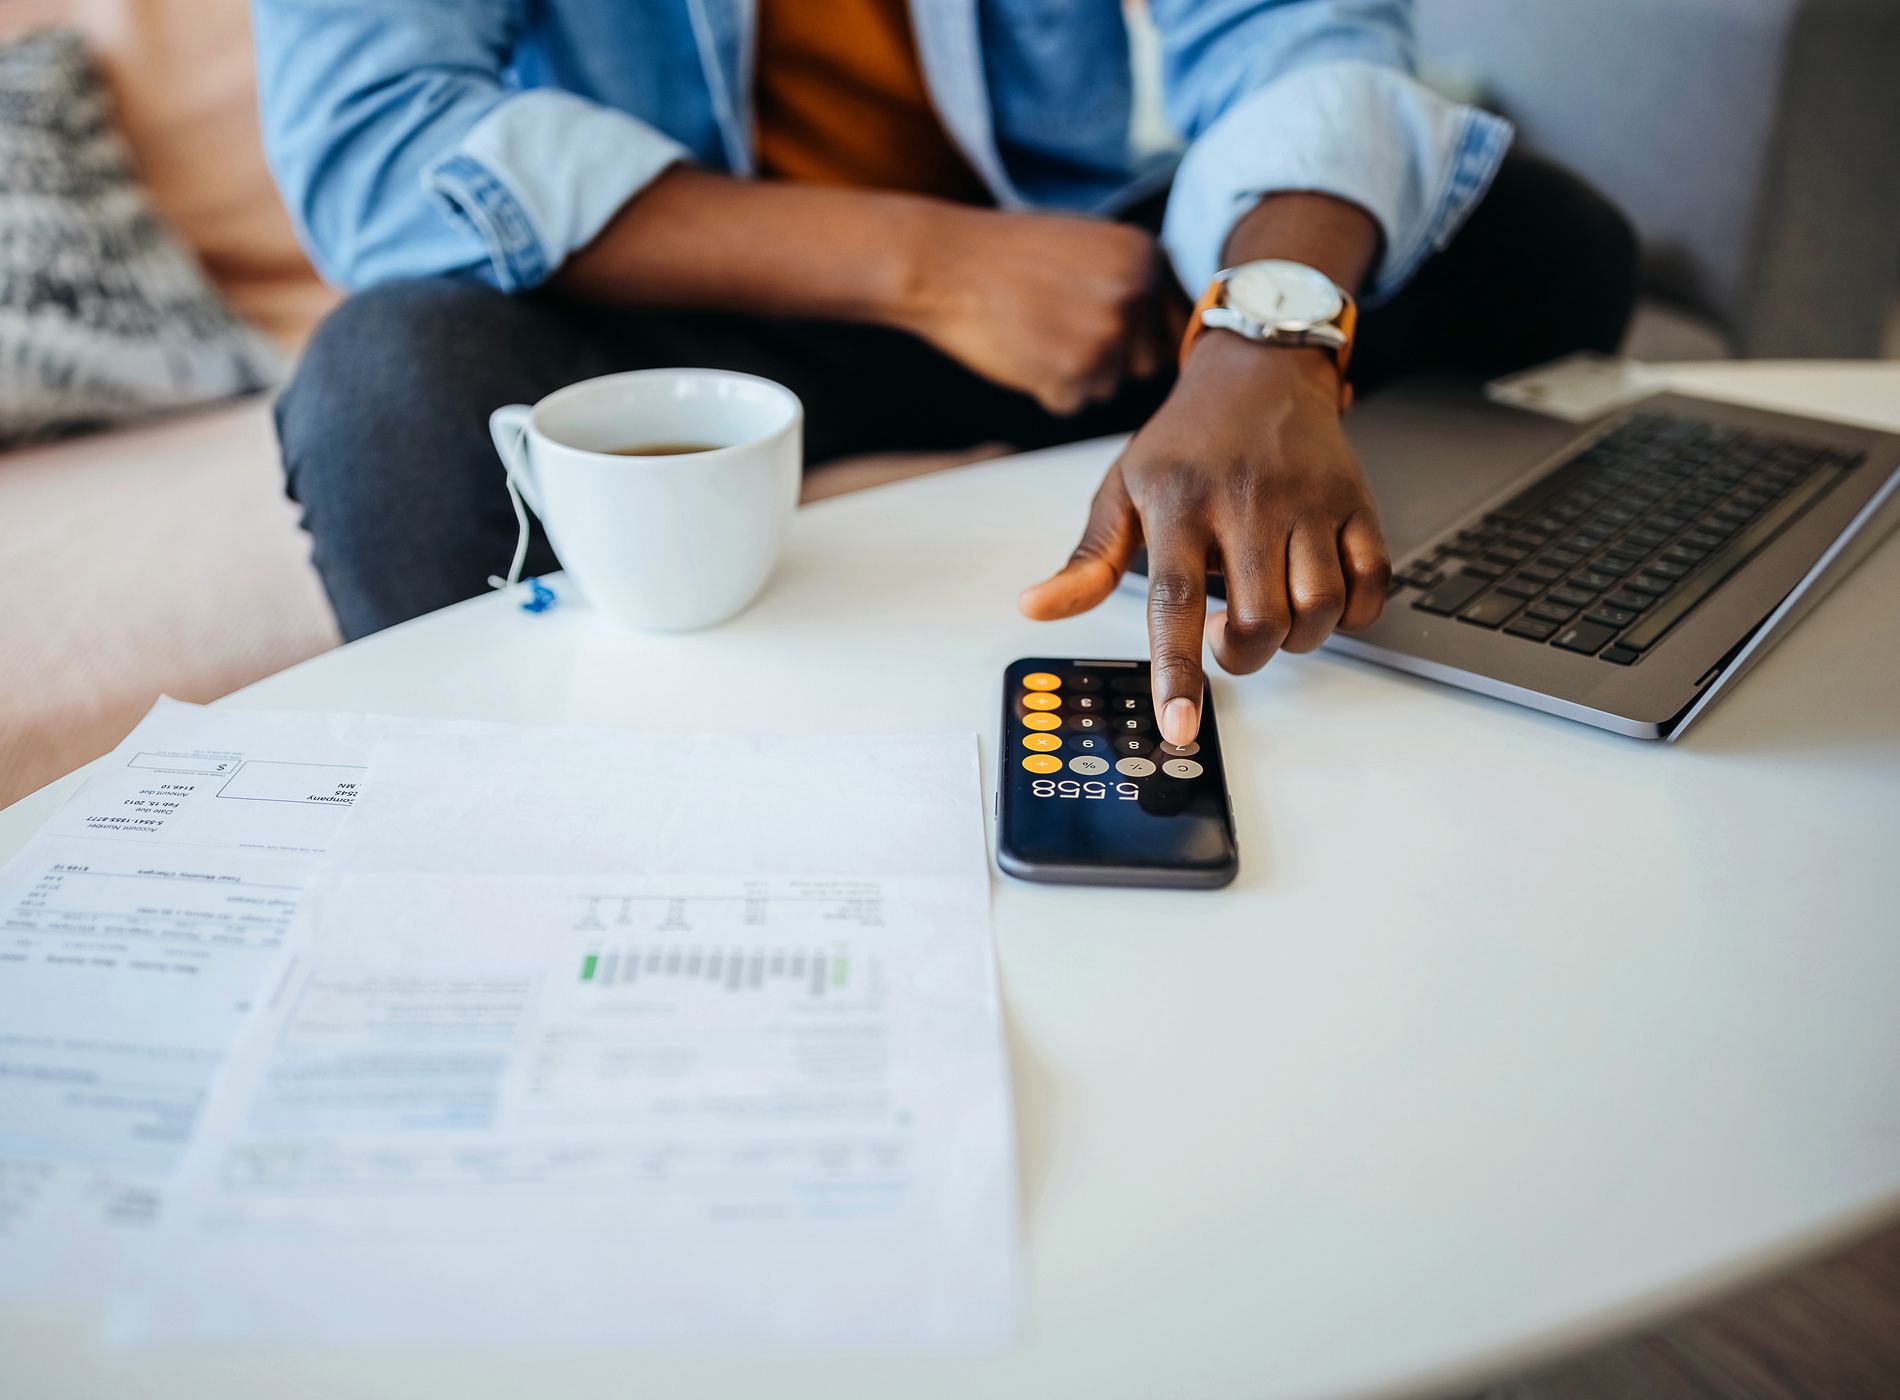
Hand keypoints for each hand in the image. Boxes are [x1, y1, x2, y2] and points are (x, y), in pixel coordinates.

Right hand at [900, 206, 1170, 415]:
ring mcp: (1107, 338)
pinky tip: (1019, 350)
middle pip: (1145, 362)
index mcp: (1148, 257)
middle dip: (1110, 359)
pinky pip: (1072, 403)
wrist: (943, 262)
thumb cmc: (1009, 254)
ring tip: (1033, 331)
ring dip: (1075, 375)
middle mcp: (1138, 295)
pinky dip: (1045, 389)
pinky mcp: (1073, 376)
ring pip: (1108, 387)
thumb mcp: (1089, 245)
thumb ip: (1135, 282)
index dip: (1140, 336)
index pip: (1174, 324)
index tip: (1105, 332)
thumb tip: (1171, 337)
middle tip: (1058, 329)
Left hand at [1018, 334, 1391, 743]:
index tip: (1178, 726)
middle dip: (1242, 656)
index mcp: (1181, 505)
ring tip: (1272, 615)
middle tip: (1226, 636)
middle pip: (1258, 620)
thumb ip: (1087, 560)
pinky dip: (1354, 612)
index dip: (1177, 671)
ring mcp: (1309, 502)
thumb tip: (1036, 608)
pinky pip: (1373, 582)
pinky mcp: (1356, 502)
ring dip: (1298, 638)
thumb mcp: (1122, 489)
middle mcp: (1249, 503)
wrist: (1259, 370)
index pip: (1175, 603)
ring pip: (1319, 608)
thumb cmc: (1186, 441)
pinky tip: (1321, 599)